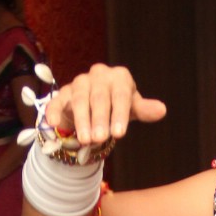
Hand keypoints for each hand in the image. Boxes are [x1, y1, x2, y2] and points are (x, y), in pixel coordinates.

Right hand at [49, 64, 167, 149]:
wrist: (95, 106)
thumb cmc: (118, 107)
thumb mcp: (132, 109)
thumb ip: (144, 110)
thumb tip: (161, 110)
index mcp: (119, 77)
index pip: (121, 95)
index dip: (119, 114)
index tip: (119, 133)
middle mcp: (98, 76)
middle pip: (99, 97)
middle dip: (99, 119)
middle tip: (101, 139)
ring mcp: (79, 83)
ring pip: (79, 100)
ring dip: (82, 120)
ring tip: (86, 140)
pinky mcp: (63, 94)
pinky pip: (57, 102)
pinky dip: (54, 112)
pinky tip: (53, 124)